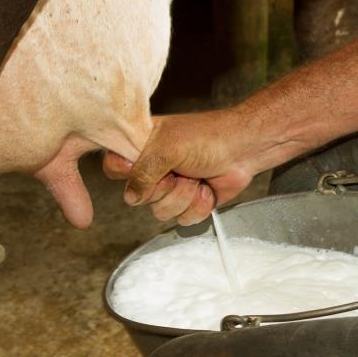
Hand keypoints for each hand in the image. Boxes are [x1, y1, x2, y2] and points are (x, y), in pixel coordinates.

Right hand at [104, 109, 256, 225]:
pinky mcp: (189, 202)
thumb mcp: (167, 149)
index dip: (126, 173)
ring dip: (184, 197)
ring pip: (160, 212)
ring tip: (196, 177)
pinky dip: (198, 206)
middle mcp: (153, 168)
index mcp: (141, 146)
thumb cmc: (207, 137)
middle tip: (179, 170)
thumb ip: (143, 173)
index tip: (141, 167)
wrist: (243, 149)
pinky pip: (182, 219)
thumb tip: (131, 197)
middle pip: (138, 197)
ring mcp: (170, 187)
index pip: (114, 166)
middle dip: (164, 188)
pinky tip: (206, 188)